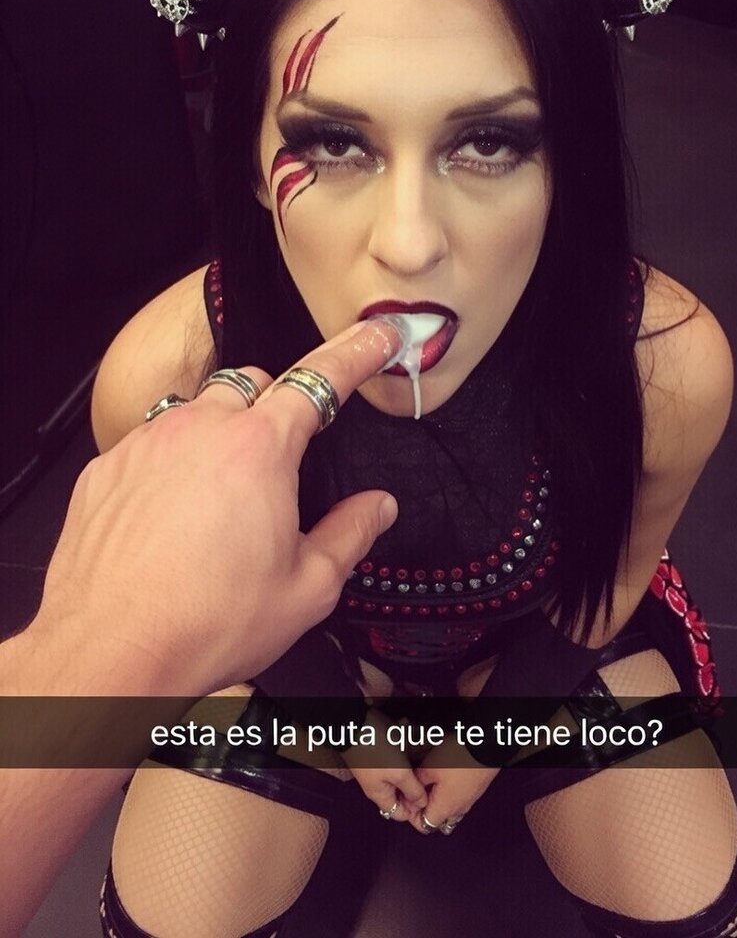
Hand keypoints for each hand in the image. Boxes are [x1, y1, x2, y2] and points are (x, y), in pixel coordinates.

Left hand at [23, 318, 404, 696]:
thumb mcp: (307, 588)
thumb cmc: (204, 622)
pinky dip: (171, 463)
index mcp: (260, 451)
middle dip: (277, 406)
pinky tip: (174, 516)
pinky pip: (150, 442)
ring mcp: (147, 444)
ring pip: (198, 408)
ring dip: (220, 433)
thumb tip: (377, 508)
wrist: (111, 652)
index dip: (356, 352)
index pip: (321, 379)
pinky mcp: (107, 468)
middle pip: (253, 383)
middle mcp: (201, 431)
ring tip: (221, 498)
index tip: (376, 337)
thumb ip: (351, 535)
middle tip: (282, 461)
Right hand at [344, 710, 427, 822]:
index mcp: (381, 794)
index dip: (416, 810)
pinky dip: (402, 741)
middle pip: (402, 791)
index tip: (430, 797)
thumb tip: (423, 804)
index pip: (400, 814)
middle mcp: (378, 783)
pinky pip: (395, 751)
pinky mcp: (378, 752)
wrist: (353, 722)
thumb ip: (412, 790)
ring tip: (415, 743)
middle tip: (425, 770)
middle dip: (415, 780)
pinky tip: (403, 728)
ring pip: (400, 769)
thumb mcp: (399, 773)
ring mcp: (377, 767)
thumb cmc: (376, 750)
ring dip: (410, 757)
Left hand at [408, 735, 499, 835]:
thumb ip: (417, 783)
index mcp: (445, 808)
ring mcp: (469, 801)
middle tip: (416, 794)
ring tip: (430, 786)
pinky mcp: (476, 790)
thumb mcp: (429, 767)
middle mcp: (458, 809)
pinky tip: (445, 780)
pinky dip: (450, 797)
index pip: (424, 826)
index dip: (411, 815)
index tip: (406, 799)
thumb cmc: (459, 758)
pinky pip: (460, 802)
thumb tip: (410, 792)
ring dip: (438, 804)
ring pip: (450, 812)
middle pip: (438, 822)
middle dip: (424, 811)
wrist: (487, 746)